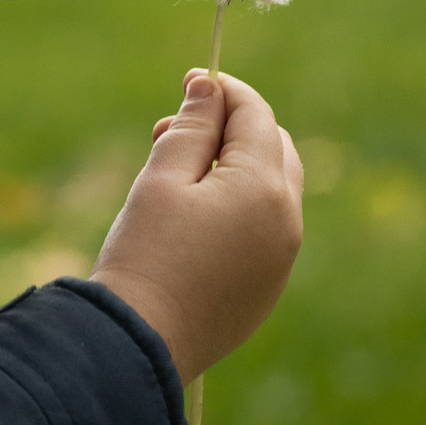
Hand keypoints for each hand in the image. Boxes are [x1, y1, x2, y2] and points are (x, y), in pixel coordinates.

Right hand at [89, 69, 303, 384]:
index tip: (189, 81)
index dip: (223, 91)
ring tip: (176, 175)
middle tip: (173, 133)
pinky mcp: (266, 288)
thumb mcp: (162, 178)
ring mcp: (281, 260)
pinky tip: (191, 218)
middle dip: (232, 128)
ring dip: (235, 167)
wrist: (138, 343)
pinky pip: (265, 228)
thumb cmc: (145, 254)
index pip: (255, 115)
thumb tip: (212, 87)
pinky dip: (239, 206)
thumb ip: (193, 126)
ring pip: (272, 189)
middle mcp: (287, 222)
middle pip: (275, 148)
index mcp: (265, 188)